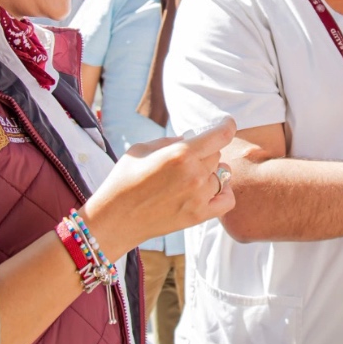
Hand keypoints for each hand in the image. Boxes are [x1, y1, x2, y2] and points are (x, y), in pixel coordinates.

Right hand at [81, 117, 236, 258]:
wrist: (115, 219)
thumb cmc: (124, 180)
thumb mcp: (142, 149)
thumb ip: (171, 141)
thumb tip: (192, 138)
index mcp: (181, 154)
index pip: (222, 135)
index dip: (227, 125)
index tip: (225, 124)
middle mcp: (194, 174)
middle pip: (217, 154)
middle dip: (206, 152)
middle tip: (187, 158)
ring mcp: (199, 197)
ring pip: (221, 175)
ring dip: (209, 173)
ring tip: (190, 177)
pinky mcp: (199, 216)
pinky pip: (227, 200)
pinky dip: (223, 192)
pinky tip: (210, 189)